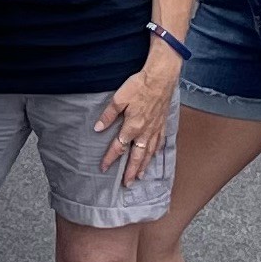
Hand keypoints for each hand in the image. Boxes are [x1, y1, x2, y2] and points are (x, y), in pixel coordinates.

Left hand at [97, 42, 181, 179]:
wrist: (161, 77)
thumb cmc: (139, 85)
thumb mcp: (118, 98)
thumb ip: (108, 115)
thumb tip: (97, 128)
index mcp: (132, 126)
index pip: (119, 147)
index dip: (110, 158)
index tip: (103, 168)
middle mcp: (145, 131)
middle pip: (137, 156)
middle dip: (131, 171)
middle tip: (127, 184)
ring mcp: (155, 129)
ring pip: (149, 153)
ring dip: (144, 166)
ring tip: (140, 176)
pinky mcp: (163, 123)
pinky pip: (159, 142)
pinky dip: (156, 152)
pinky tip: (154, 156)